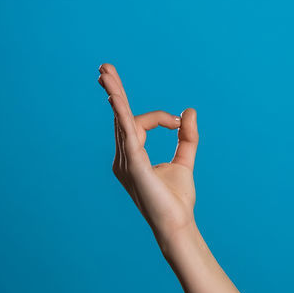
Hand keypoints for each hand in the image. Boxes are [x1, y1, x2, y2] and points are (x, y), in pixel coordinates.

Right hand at [97, 62, 198, 241]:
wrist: (177, 224)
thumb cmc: (177, 199)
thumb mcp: (184, 161)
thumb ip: (186, 136)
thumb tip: (189, 110)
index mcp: (132, 156)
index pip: (140, 123)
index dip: (160, 117)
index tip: (178, 123)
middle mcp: (123, 157)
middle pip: (119, 117)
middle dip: (114, 91)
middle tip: (105, 68)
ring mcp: (125, 162)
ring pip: (120, 121)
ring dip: (115, 96)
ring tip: (106, 74)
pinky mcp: (134, 166)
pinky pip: (126, 135)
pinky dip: (122, 115)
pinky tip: (115, 99)